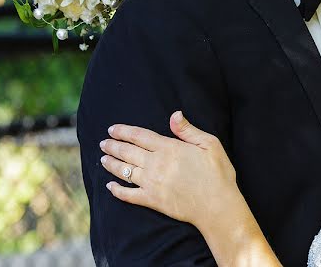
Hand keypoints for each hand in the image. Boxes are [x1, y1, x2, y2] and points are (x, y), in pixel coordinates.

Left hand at [100, 111, 239, 226]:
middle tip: (103, 143)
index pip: (139, 136)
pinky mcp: (152, 200)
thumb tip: (174, 114)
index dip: (123, 131)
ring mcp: (152, 183)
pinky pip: (128, 194)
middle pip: (128, 152)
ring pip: (124, 171)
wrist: (217, 206)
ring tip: (102, 159)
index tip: (112, 129)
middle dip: (113, 146)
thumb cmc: (217, 174)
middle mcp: (156, 164)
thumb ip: (188, 130)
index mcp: (169, 148)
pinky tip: (110, 186)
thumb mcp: (210, 144)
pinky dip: (117, 190)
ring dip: (111, 164)